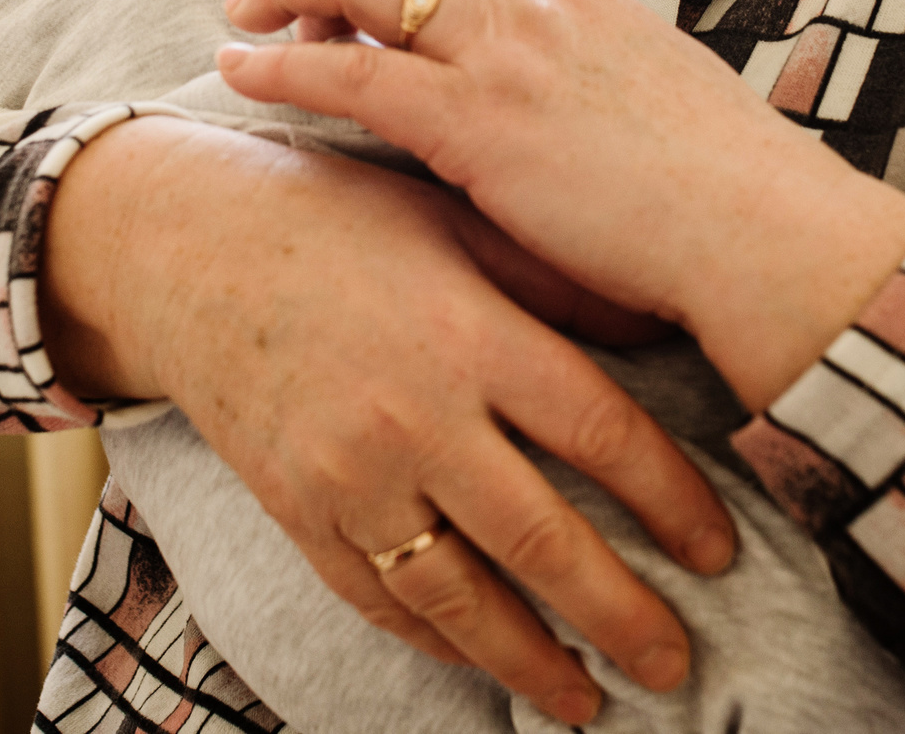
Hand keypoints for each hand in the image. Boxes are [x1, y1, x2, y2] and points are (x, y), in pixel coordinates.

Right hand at [40, 117, 735, 726]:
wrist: (185, 247)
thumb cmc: (334, 218)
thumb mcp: (454, 218)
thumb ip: (556, 281)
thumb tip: (667, 323)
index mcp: (466, 332)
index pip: (598, 432)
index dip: (671, 500)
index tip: (719, 551)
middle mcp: (412, 415)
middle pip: (540, 537)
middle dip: (620, 613)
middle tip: (676, 664)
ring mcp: (348, 475)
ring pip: (460, 597)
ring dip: (534, 659)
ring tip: (590, 699)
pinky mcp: (298, 512)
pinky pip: (379, 601)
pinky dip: (439, 643)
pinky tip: (485, 663)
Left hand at [216, 0, 904, 408]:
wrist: (758, 230)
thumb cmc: (721, 188)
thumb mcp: (650, 93)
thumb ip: (587, 75)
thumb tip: (563, 100)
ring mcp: (496, 51)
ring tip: (235, 22)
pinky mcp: (470, 120)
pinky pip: (346, 72)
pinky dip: (278, 65)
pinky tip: (236, 74)